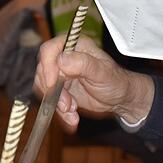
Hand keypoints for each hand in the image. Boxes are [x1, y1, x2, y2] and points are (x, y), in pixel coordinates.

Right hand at [34, 35, 153, 131]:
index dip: (47, 66)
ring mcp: (60, 73)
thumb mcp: (102, 73)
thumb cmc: (116, 82)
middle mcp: (65, 57)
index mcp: (75, 46)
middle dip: (53, 91)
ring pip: (44, 87)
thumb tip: (62, 59)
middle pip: (43, 70)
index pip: (49, 50)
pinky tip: (72, 116)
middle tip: (68, 104)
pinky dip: (60, 111)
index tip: (51, 84)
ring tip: (73, 111)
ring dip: (57, 104)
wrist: (119, 100)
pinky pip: (50, 100)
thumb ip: (83, 64)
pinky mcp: (59, 89)